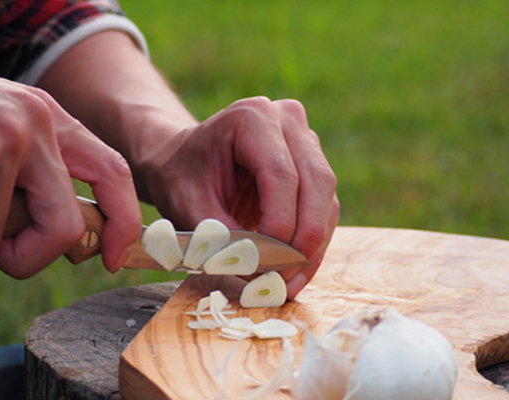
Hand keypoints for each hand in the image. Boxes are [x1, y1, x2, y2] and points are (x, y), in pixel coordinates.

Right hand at [0, 58, 141, 277]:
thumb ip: (30, 176)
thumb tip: (59, 239)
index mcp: (48, 117)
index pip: (112, 172)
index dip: (124, 222)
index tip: (114, 257)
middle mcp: (35, 125)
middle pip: (65, 225)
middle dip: (31, 255)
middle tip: (1, 254)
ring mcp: (4, 140)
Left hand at [136, 97, 338, 298]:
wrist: (183, 162)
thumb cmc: (181, 177)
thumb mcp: (189, 205)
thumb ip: (222, 236)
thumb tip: (259, 270)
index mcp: (252, 117)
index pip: (280, 174)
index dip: (280, 223)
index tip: (267, 264)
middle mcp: (287, 120)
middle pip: (316, 183)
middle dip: (304, 238)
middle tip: (285, 280)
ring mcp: (305, 141)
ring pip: (327, 198)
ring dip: (313, 247)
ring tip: (288, 284)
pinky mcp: (313, 167)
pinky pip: (325, 208)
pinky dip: (313, 244)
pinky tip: (295, 272)